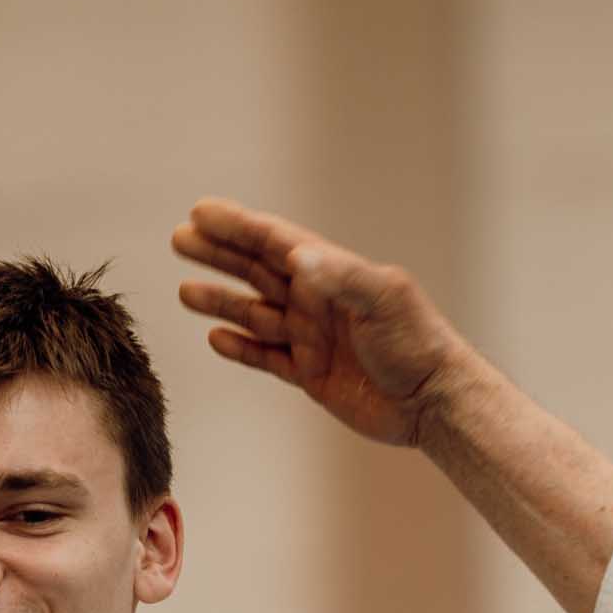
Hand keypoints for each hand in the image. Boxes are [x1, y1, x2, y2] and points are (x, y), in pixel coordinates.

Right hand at [172, 200, 471, 448]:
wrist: (432, 400)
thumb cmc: (416, 342)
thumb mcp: (383, 298)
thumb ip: (339, 276)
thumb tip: (297, 256)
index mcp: (332, 273)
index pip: (276, 241)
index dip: (238, 225)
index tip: (201, 212)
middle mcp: (317, 300)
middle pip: (257, 270)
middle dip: (219, 254)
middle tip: (180, 238)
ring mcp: (311, 337)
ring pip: (254, 314)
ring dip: (221, 302)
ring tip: (185, 292)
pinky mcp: (310, 373)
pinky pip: (265, 356)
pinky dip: (241, 348)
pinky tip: (215, 338)